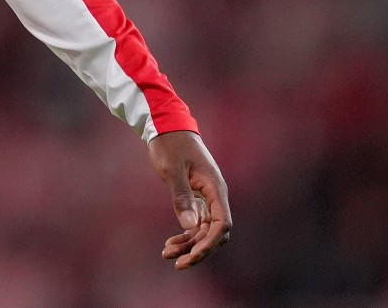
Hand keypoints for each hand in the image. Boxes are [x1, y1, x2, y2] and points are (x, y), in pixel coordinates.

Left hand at [147, 129, 231, 269]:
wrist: (165, 126)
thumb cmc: (170, 144)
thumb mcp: (172, 169)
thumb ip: (182, 196)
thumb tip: (191, 226)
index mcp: (215, 188)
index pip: (222, 224)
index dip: (210, 243)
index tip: (192, 256)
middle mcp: (215, 195)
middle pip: (214, 232)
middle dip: (197, 249)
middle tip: (176, 262)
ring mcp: (206, 197)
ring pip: (204, 230)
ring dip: (189, 244)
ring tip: (167, 254)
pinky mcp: (196, 198)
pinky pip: (196, 223)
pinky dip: (185, 234)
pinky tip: (171, 244)